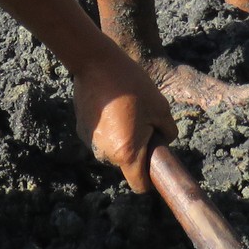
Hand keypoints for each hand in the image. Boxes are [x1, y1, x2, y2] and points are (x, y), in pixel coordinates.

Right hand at [71, 50, 175, 193]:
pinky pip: (101, 139)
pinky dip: (109, 130)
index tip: (155, 164)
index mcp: (127, 154)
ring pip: (113, 151)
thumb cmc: (133, 85)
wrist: (96, 63)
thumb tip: (163, 141)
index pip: (140, 185)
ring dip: (122, 140)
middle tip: (143, 123)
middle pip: (126, 166)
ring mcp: (90, 143)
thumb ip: (168, 133)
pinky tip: (111, 107)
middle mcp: (105, 154)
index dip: (150, 179)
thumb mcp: (161, 108)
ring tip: (126, 111)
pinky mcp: (81, 130)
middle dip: (137, 152)